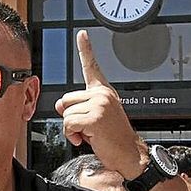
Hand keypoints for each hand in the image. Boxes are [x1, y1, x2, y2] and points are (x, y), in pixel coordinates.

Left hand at [54, 30, 147, 179]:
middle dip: (71, 117)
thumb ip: (79, 107)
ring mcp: (99, 104)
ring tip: (92, 134)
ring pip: (65, 114)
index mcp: (104, 92)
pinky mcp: (95, 117)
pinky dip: (73, 135)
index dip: (86, 49)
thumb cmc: (113, 139)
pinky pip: (68, 124)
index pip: (92, 67)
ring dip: (73, 128)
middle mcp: (103, 94)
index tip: (82, 34)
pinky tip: (89, 139)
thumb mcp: (95, 118)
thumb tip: (59, 105)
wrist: (132, 156)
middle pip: (65, 100)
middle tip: (89, 128)